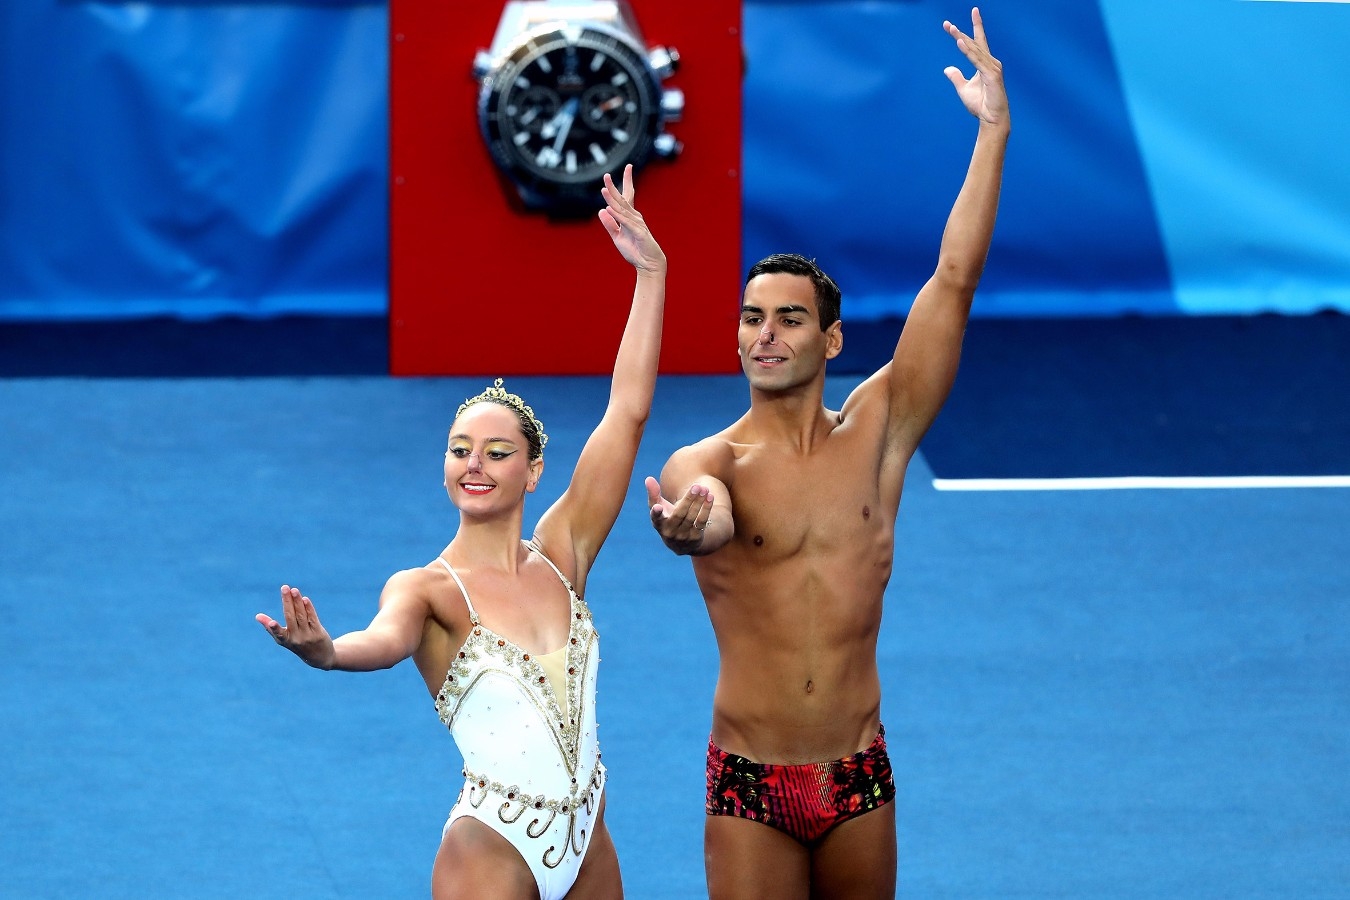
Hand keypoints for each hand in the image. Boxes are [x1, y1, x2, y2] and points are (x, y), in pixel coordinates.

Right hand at [256, 585, 335, 669]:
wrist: (319, 656)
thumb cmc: (297, 644)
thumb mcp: (284, 639)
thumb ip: (271, 628)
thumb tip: (257, 616)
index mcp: (285, 640)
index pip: (279, 633)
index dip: (274, 628)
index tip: (271, 623)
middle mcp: (296, 638)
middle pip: (291, 617)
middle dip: (287, 601)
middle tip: (284, 588)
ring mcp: (308, 635)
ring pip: (302, 615)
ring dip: (298, 601)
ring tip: (294, 590)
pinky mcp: (318, 633)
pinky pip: (313, 618)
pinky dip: (309, 608)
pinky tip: (305, 599)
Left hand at [599, 165, 666, 273]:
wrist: (648, 264)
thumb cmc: (635, 251)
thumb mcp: (617, 237)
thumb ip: (609, 224)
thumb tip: (601, 210)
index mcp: (629, 217)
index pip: (624, 198)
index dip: (621, 184)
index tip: (614, 173)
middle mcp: (634, 217)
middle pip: (622, 200)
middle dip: (614, 187)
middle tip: (606, 175)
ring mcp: (637, 224)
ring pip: (622, 210)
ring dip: (612, 200)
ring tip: (604, 189)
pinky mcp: (639, 233)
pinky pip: (626, 223)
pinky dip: (617, 216)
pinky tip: (608, 209)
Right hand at [645, 476, 711, 552]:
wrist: (681, 543)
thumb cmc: (667, 518)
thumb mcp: (658, 508)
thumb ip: (653, 494)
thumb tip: (648, 478)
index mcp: (658, 523)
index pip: (656, 518)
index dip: (656, 513)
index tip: (657, 507)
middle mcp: (669, 531)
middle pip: (679, 514)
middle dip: (688, 499)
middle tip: (696, 486)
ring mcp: (682, 536)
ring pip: (692, 517)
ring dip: (699, 502)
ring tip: (704, 489)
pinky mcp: (695, 538)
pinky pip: (701, 522)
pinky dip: (706, 509)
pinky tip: (710, 497)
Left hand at [943, 8, 1008, 127]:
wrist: (991, 119)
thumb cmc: (981, 105)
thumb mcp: (963, 89)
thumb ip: (956, 77)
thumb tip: (947, 69)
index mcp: (984, 64)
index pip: (974, 44)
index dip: (962, 33)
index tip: (949, 25)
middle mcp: (990, 63)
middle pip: (973, 44)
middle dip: (960, 33)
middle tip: (947, 24)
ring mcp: (992, 68)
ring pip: (975, 50)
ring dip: (962, 39)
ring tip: (952, 29)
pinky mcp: (992, 75)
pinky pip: (977, 61)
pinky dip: (968, 51)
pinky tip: (960, 42)